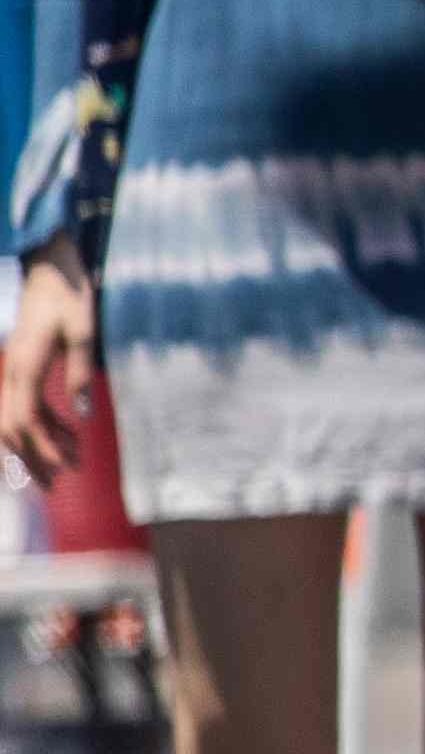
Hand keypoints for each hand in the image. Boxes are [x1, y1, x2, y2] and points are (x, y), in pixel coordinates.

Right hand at [0, 249, 90, 485]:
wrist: (52, 270)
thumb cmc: (70, 296)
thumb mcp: (84, 331)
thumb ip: (81, 372)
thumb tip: (83, 415)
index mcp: (25, 367)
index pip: (25, 421)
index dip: (43, 448)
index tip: (68, 466)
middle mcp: (12, 373)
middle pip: (12, 429)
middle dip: (33, 458)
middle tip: (60, 483)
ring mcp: (13, 371)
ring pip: (16, 420)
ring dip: (39, 444)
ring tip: (69, 464)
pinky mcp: (22, 368)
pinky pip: (26, 405)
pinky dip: (45, 423)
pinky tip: (70, 432)